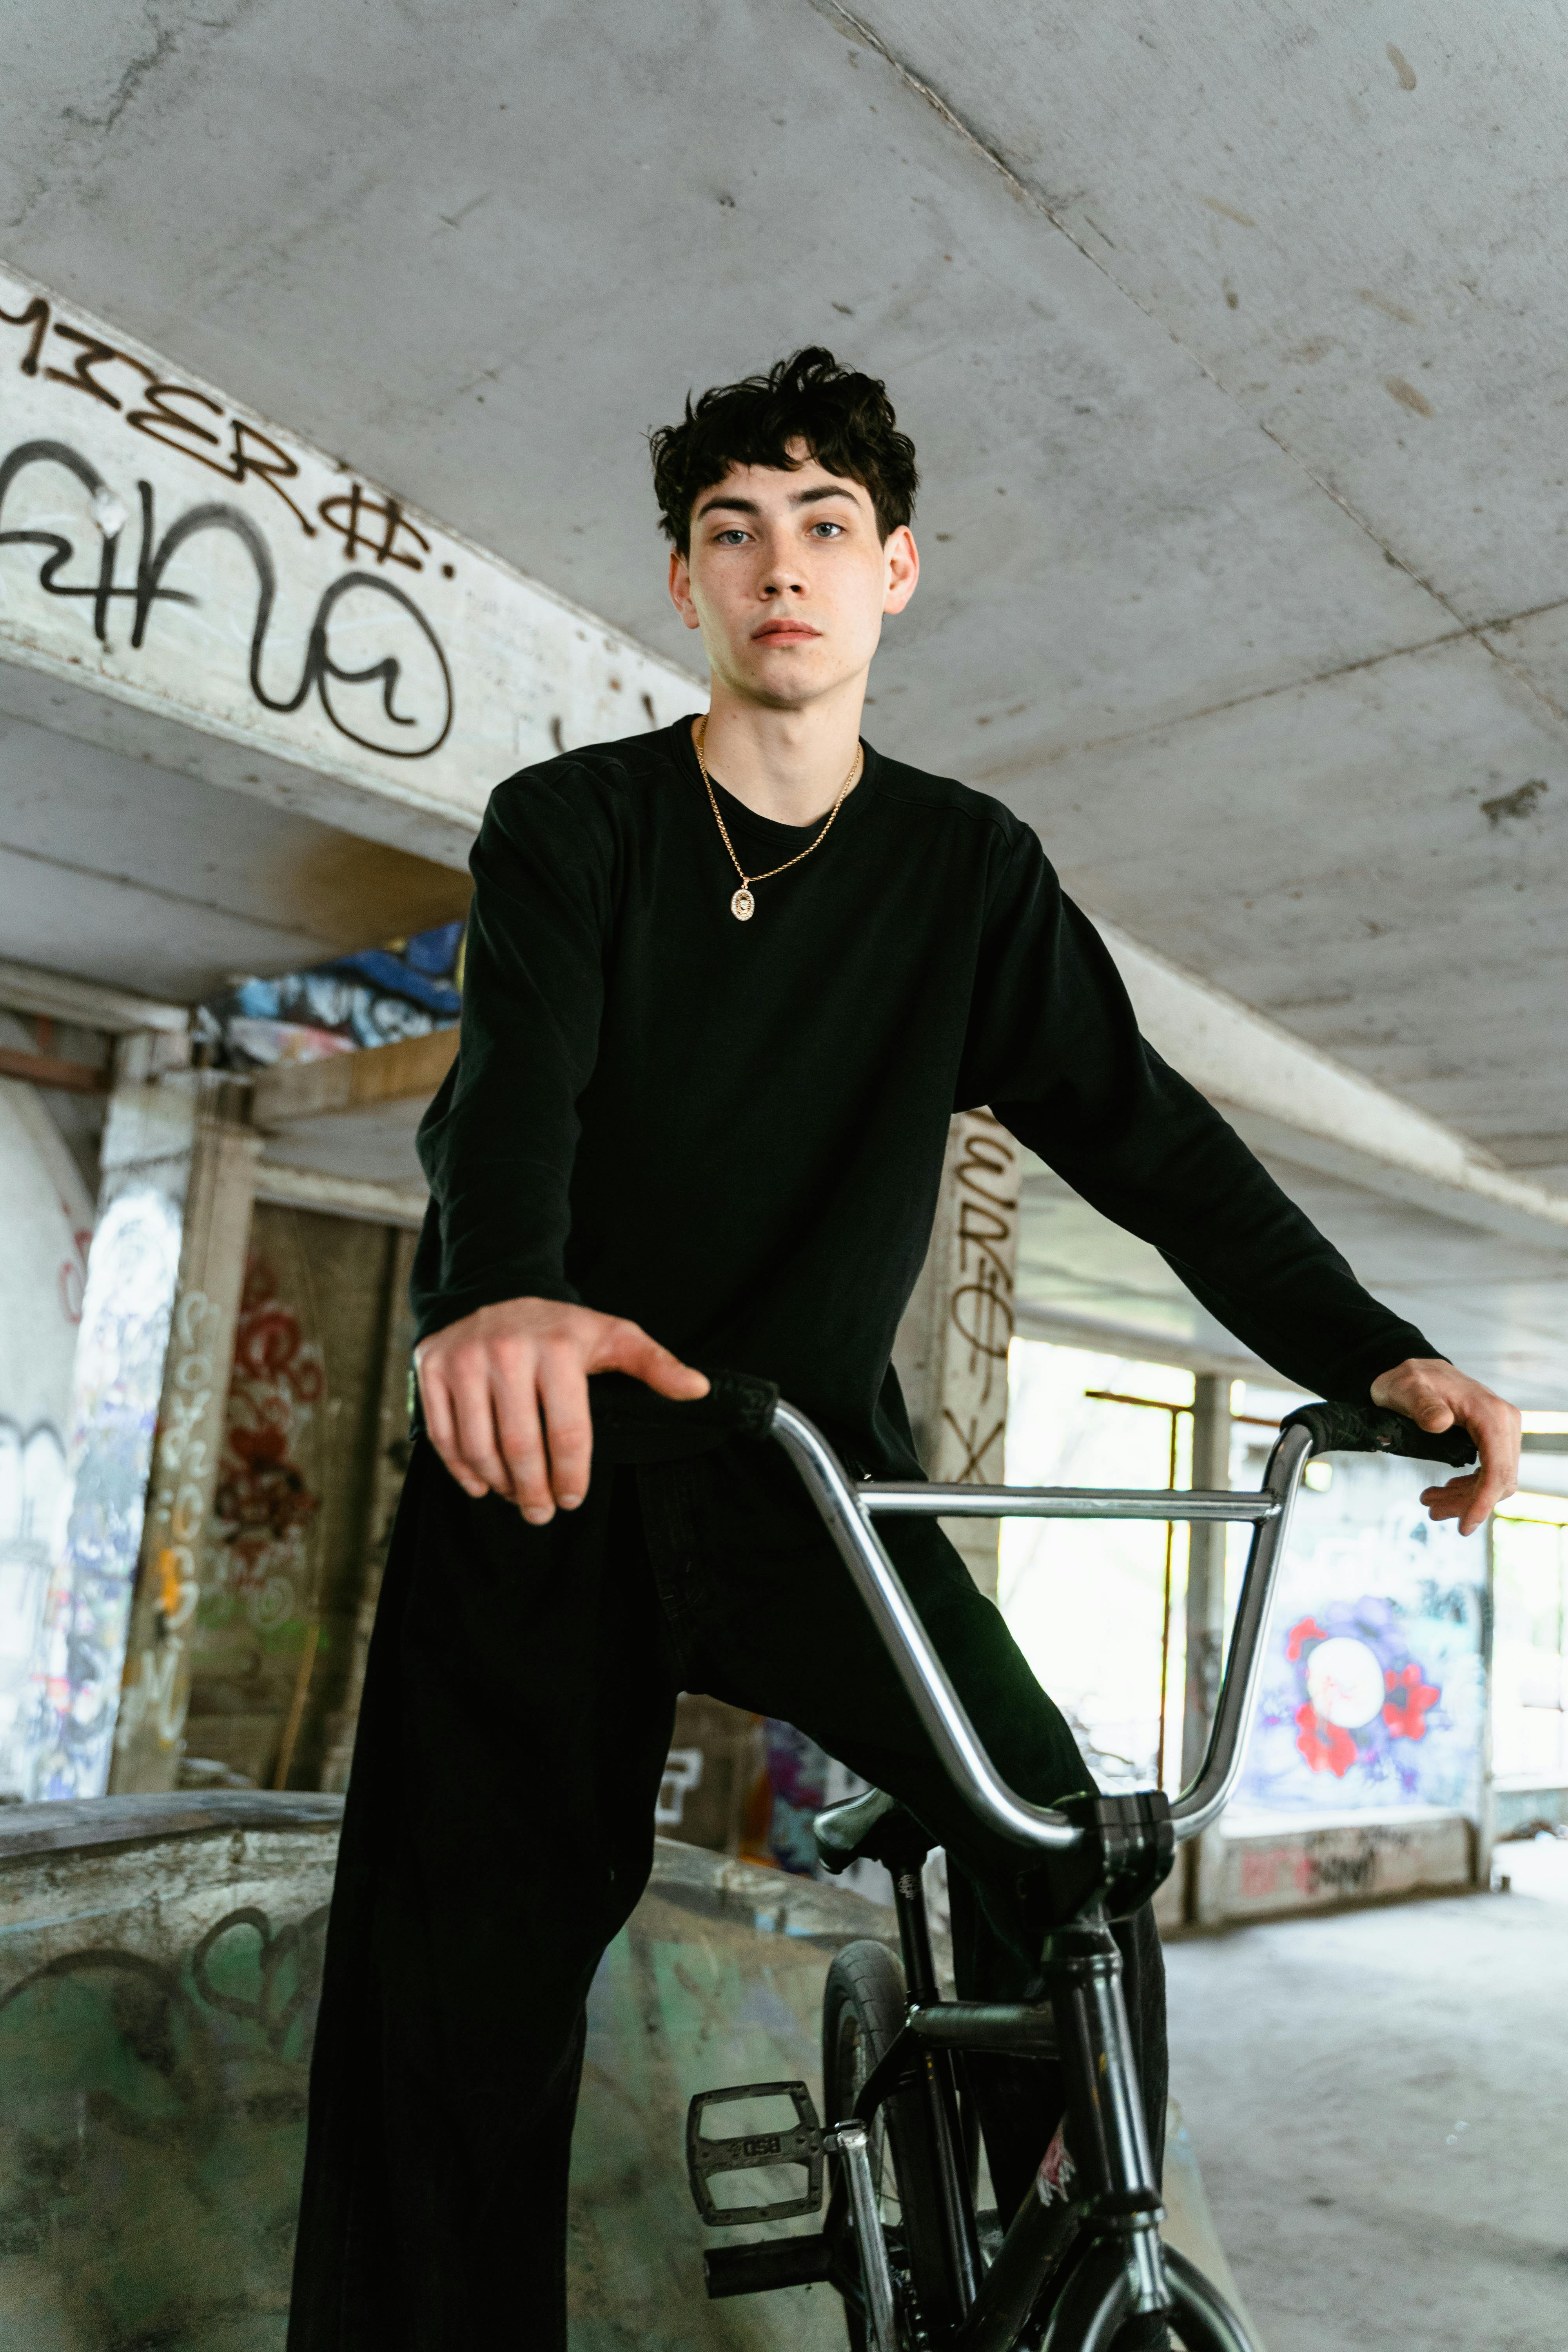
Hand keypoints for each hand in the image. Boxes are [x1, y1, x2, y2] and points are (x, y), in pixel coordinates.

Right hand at [413, 1298, 708, 1521]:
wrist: (496, 1288)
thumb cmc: (560, 1327)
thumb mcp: (613, 1336)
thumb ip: (655, 1364)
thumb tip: (700, 1389)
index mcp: (557, 1350)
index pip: (568, 1433)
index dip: (571, 1476)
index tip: (573, 1499)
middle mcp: (506, 1352)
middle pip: (521, 1447)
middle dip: (534, 1491)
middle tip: (542, 1513)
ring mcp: (463, 1360)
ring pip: (479, 1446)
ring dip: (499, 1484)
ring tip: (516, 1497)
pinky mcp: (431, 1367)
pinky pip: (444, 1434)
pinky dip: (462, 1469)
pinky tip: (481, 1485)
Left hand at [1368, 1357, 1520, 1535]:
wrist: (1414, 1371)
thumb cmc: (1408, 1380)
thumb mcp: (1406, 1389)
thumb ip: (1422, 1404)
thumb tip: (1441, 1421)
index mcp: (1490, 1413)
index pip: (1497, 1468)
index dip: (1483, 1501)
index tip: (1464, 1527)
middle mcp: (1504, 1422)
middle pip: (1499, 1479)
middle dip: (1469, 1503)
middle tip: (1432, 1512)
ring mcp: (1501, 1430)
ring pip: (1495, 1480)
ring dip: (1466, 1498)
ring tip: (1430, 1503)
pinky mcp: (1493, 1438)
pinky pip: (1490, 1471)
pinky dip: (1469, 1487)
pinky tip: (1446, 1491)